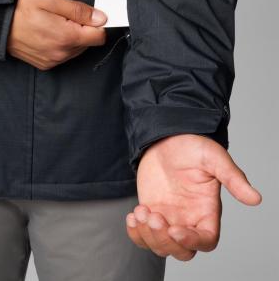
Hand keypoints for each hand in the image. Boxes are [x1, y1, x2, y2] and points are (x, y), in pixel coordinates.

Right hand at [7, 0, 106, 69]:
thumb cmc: (20, 7)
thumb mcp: (50, 0)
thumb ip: (78, 10)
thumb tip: (101, 18)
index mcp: (66, 36)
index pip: (99, 36)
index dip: (97, 23)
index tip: (88, 14)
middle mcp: (61, 53)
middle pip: (88, 43)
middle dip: (82, 29)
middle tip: (64, 16)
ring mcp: (53, 61)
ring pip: (76, 50)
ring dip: (72, 37)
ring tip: (53, 24)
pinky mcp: (45, 65)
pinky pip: (63, 56)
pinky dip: (61, 45)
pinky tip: (47, 34)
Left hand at [126, 134, 261, 260]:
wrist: (166, 138)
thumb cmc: (192, 146)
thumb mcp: (213, 157)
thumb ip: (233, 178)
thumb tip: (255, 198)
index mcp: (207, 211)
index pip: (205, 240)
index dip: (191, 241)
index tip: (174, 229)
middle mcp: (188, 219)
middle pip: (181, 250)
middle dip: (164, 239)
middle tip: (153, 216)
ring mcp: (168, 217)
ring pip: (160, 245)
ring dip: (147, 235)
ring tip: (140, 212)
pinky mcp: (150, 212)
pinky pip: (142, 235)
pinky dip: (135, 233)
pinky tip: (133, 215)